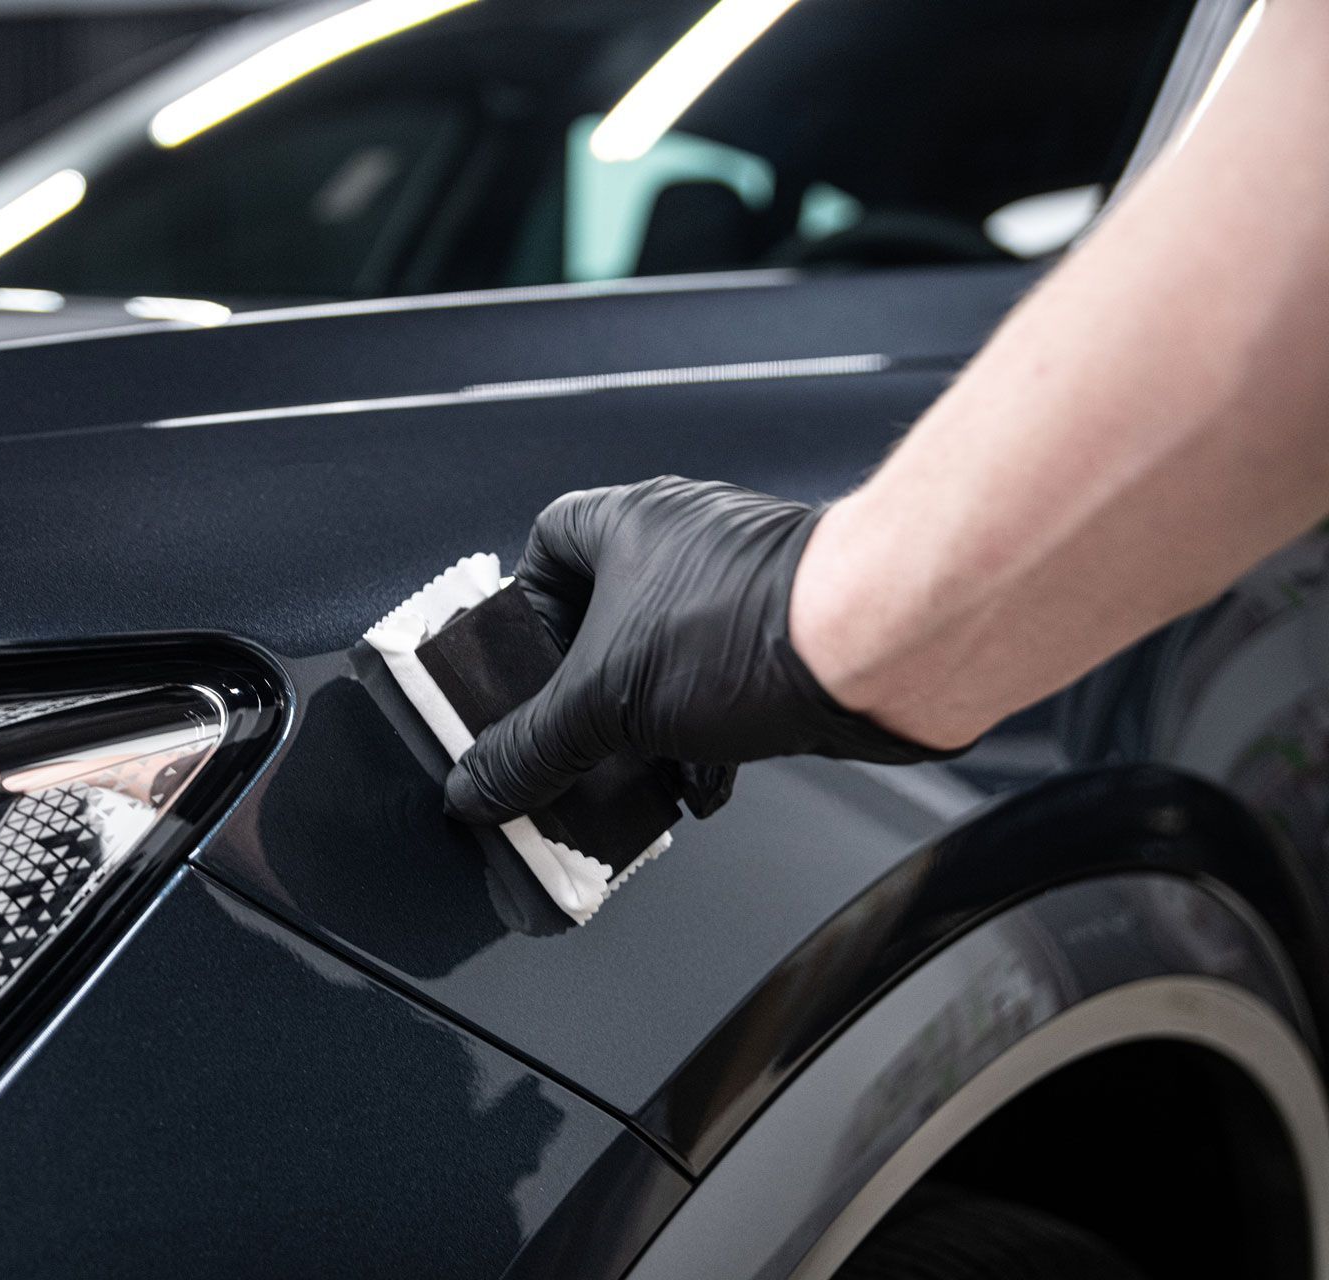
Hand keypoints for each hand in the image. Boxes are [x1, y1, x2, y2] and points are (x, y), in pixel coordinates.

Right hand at [443, 478, 957, 824]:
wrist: (883, 649)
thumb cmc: (755, 626)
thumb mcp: (607, 701)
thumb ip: (534, 748)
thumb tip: (480, 784)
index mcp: (627, 523)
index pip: (545, 542)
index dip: (523, 606)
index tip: (513, 666)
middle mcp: (684, 542)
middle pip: (605, 614)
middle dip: (589, 686)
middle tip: (568, 732)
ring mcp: (739, 586)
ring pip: (666, 657)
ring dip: (647, 720)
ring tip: (632, 770)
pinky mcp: (786, 633)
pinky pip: (721, 686)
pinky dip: (704, 737)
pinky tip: (699, 782)